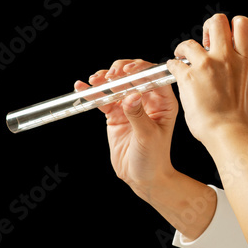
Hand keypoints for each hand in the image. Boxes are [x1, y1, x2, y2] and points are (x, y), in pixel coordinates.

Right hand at [74, 59, 178, 194]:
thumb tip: (131, 95)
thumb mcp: (148, 136)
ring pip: (117, 84)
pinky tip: (83, 88)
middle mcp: (148, 100)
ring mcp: (130, 106)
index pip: (154, 77)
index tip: (127, 70)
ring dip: (105, 79)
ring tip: (95, 80)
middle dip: (120, 71)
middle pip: (134, 75)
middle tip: (110, 76)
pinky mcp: (115, 114)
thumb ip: (138, 115)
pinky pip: (104, 99)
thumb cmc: (154, 158)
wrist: (142, 177)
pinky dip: (93, 93)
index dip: (141, 69)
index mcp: (164, 102)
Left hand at [167, 14, 247, 145]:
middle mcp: (227, 57)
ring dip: (184, 49)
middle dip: (209, 26)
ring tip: (182, 56)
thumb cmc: (241, 117)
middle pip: (217, 22)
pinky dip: (173, 66)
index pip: (243, 25)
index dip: (233, 25)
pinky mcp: (188, 76)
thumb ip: (246, 69)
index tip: (227, 34)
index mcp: (246, 60)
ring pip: (190, 42)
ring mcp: (207, 65)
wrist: (229, 132)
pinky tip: (175, 72)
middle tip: (204, 39)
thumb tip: (243, 63)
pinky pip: (175, 62)